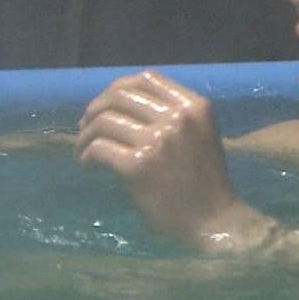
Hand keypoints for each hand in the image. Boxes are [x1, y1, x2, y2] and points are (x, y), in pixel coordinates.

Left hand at [75, 71, 249, 246]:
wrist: (214, 220)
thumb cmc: (206, 182)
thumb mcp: (200, 135)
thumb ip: (173, 116)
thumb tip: (124, 106)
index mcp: (194, 106)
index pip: (147, 78)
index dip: (119, 87)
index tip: (107, 104)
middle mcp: (176, 117)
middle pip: (121, 96)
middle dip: (96, 108)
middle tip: (86, 125)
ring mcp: (157, 140)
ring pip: (105, 121)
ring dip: (87, 133)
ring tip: (84, 148)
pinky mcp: (138, 165)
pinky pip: (100, 148)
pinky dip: (87, 153)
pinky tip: (88, 163)